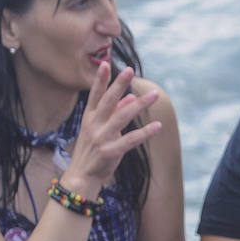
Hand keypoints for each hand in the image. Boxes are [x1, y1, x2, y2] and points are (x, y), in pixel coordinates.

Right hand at [63, 62, 161, 189]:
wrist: (82, 176)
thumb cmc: (93, 150)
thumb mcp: (101, 129)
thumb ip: (115, 113)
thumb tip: (131, 97)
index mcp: (89, 118)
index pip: (95, 95)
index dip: (100, 80)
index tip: (105, 64)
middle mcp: (93, 125)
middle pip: (108, 101)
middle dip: (119, 84)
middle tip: (130, 70)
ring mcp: (100, 138)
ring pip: (122, 117)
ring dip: (140, 105)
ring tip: (154, 94)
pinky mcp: (109, 152)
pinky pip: (131, 140)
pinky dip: (145, 132)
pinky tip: (157, 126)